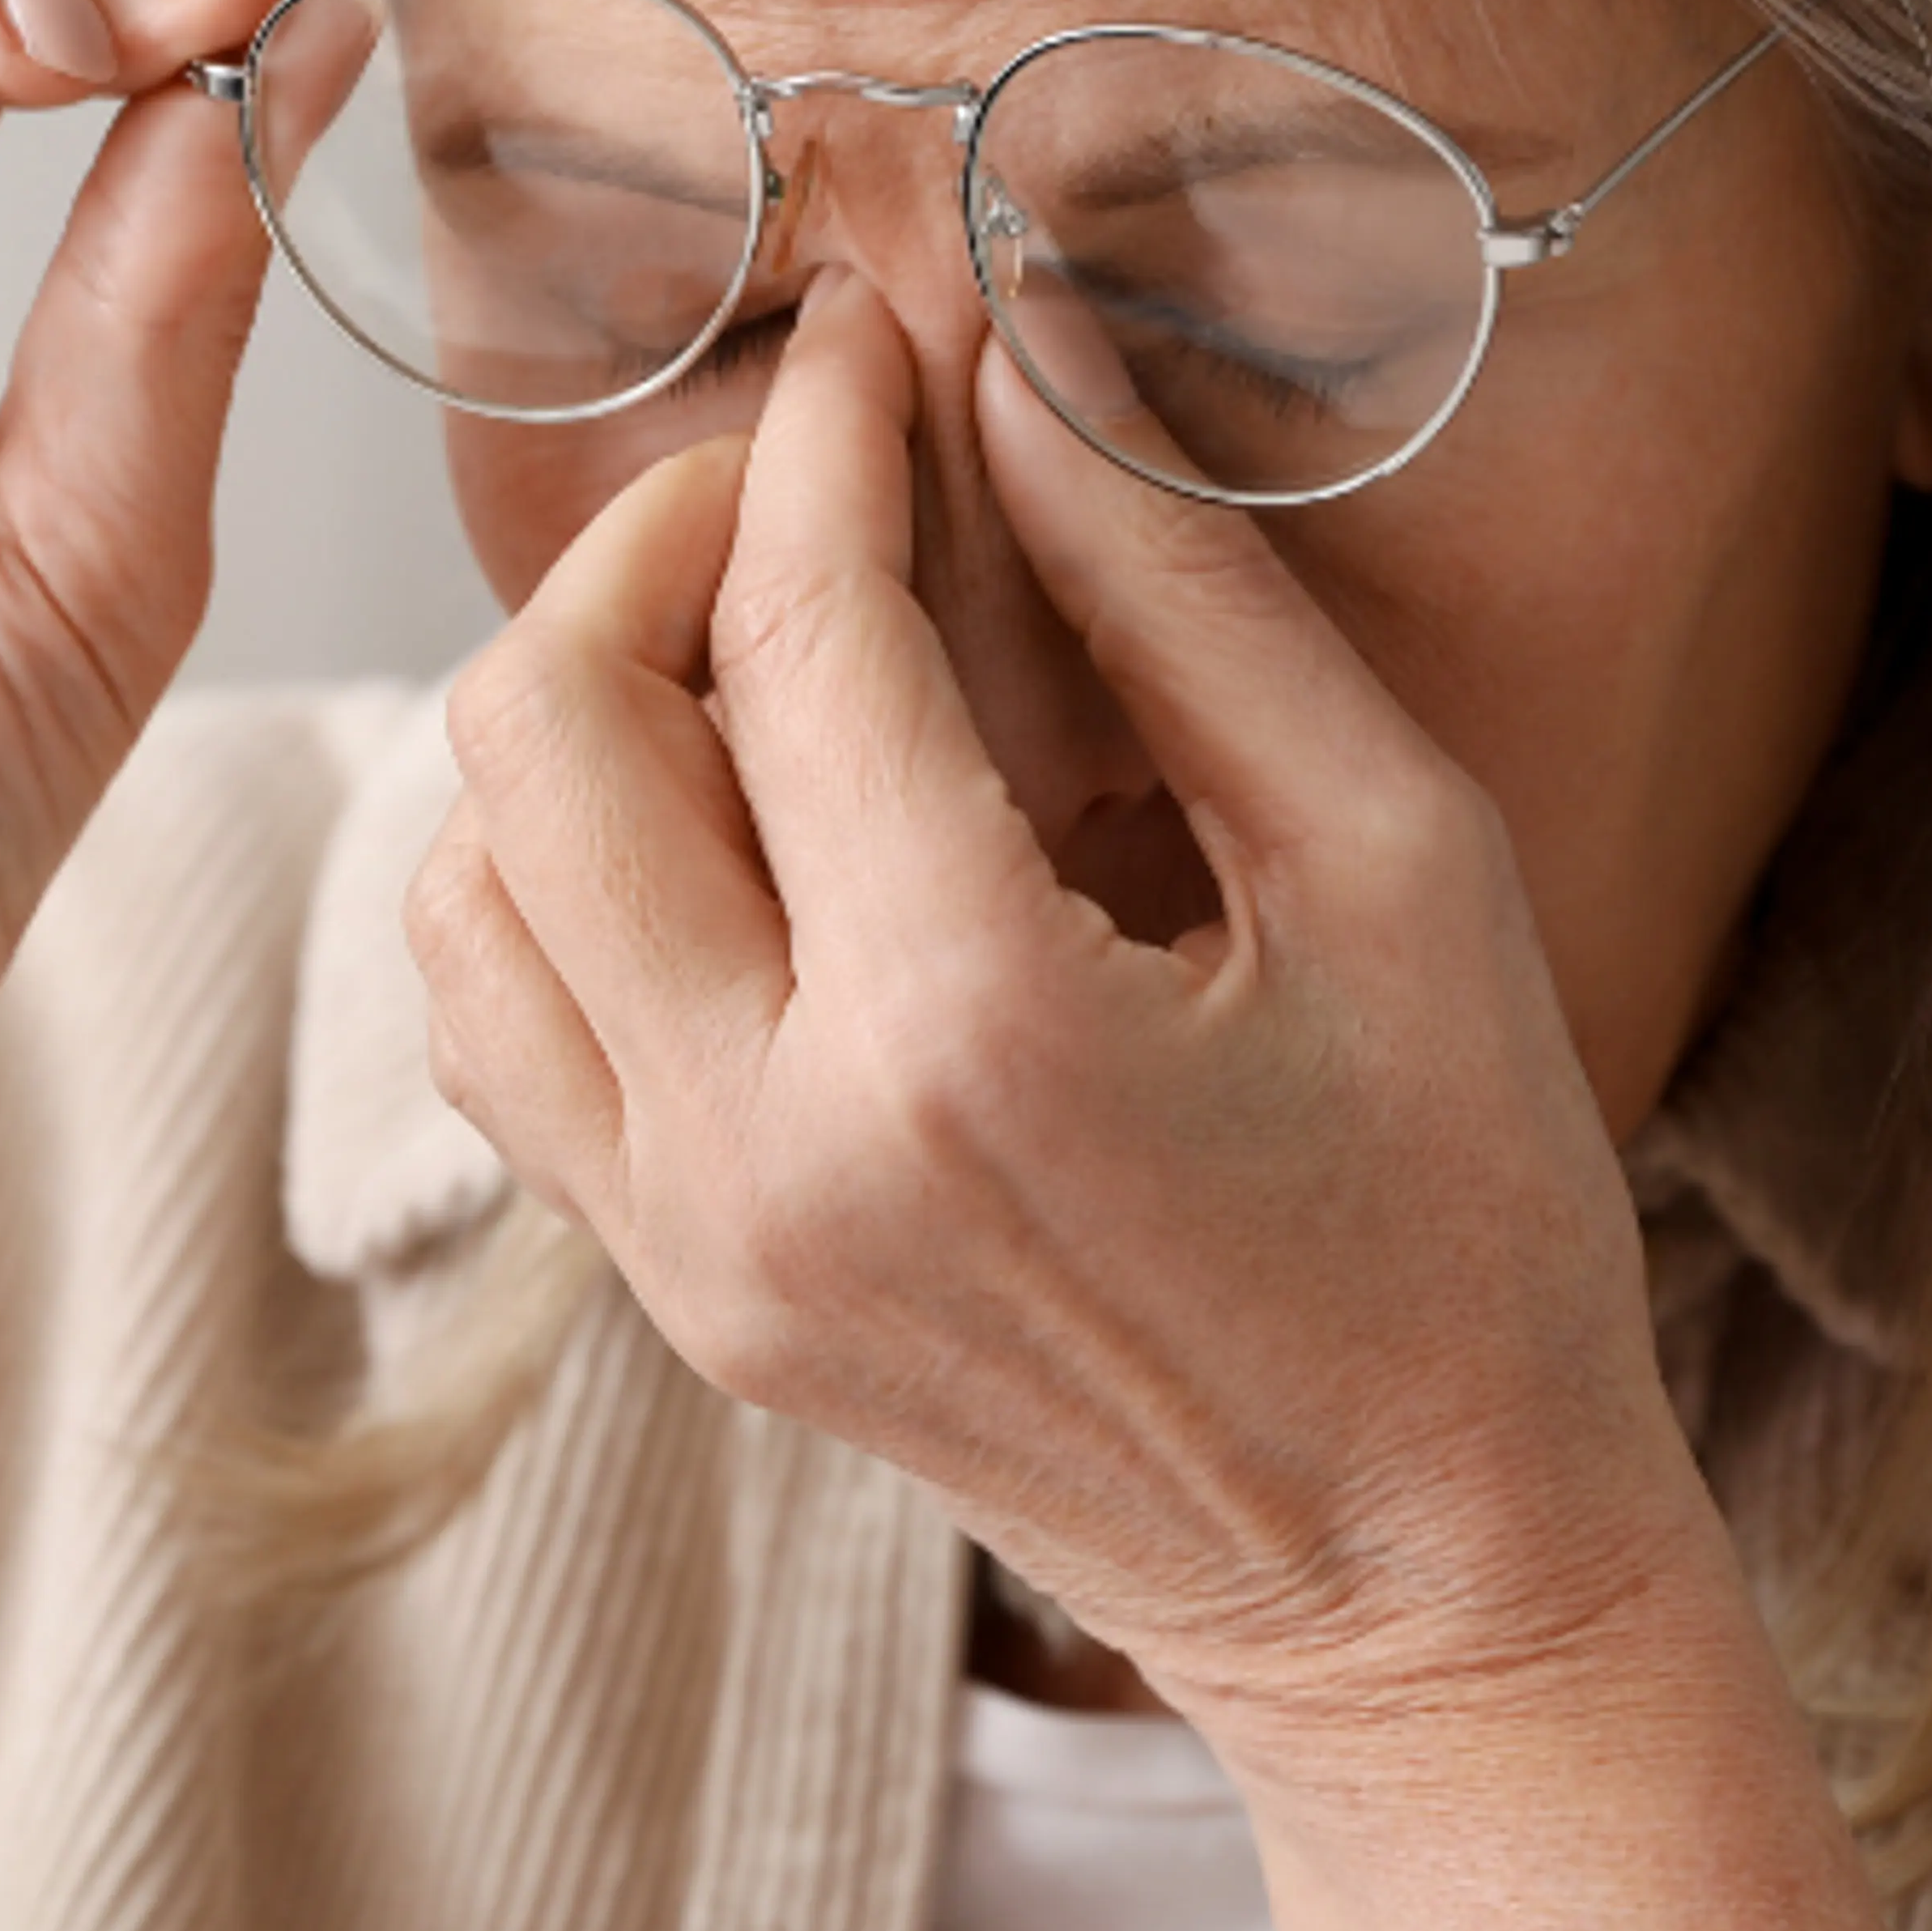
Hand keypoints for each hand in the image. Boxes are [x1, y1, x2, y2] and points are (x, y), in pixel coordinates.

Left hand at [414, 265, 1681, 1750]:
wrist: (1415, 1593)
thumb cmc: (1466, 1227)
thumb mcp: (1400, 862)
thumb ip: (1185, 592)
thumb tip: (1029, 364)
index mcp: (971, 1036)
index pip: (801, 635)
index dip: (829, 434)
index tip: (876, 337)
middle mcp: (770, 1153)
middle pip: (546, 731)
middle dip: (658, 538)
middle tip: (803, 482)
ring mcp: (690, 1250)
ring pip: (465, 879)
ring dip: (574, 709)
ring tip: (746, 648)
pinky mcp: (675, 1301)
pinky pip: (496, 1029)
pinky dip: (548, 878)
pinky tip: (706, 827)